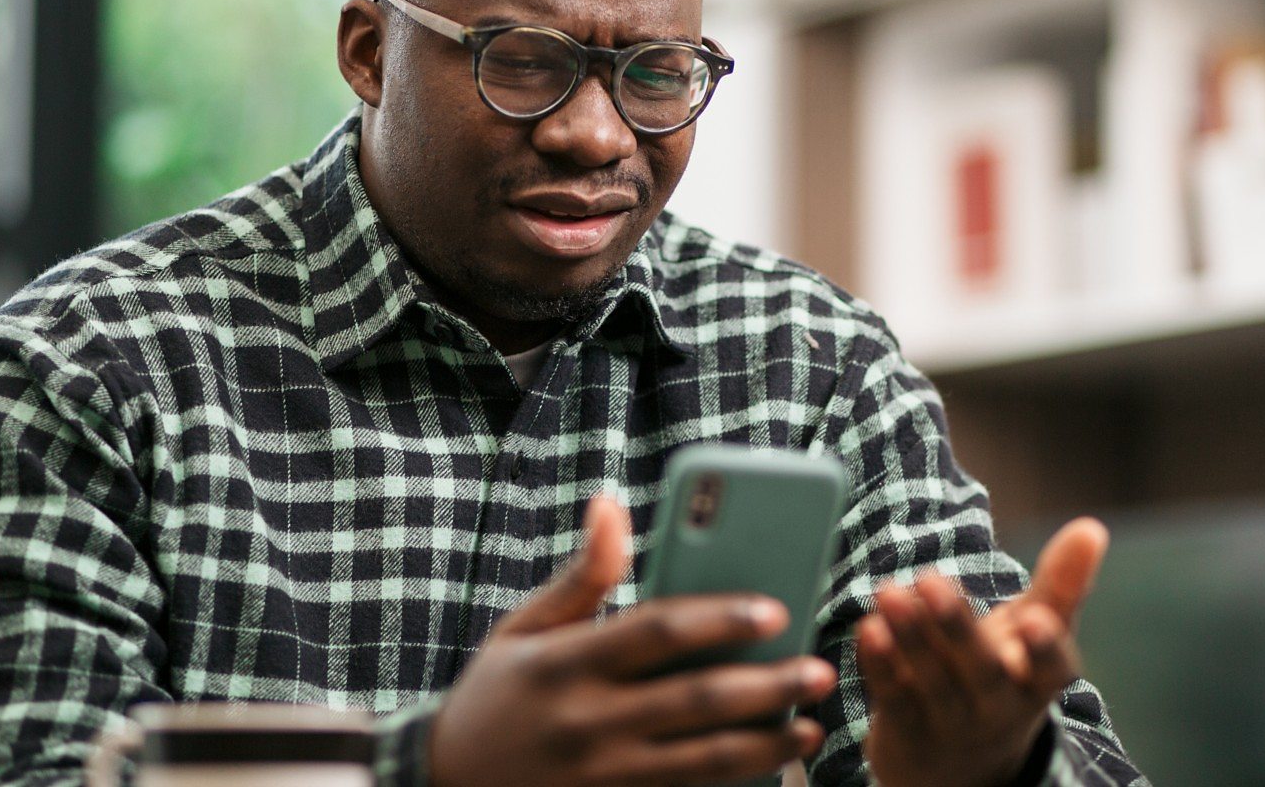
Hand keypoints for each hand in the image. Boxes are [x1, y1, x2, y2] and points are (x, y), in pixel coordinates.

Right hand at [428, 494, 836, 786]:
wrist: (445, 783)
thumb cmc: (495, 693)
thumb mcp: (523, 628)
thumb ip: (580, 575)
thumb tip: (611, 505)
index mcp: (566, 663)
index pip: (657, 631)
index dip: (719, 618)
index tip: (774, 609)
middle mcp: (587, 721)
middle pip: (693, 701)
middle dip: (765, 686)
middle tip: (820, 670)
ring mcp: (601, 774)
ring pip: (701, 761)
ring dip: (765, 743)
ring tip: (812, 725)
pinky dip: (734, 780)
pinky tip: (773, 764)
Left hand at [856, 517, 1108, 786]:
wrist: (962, 767)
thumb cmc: (1007, 676)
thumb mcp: (1037, 634)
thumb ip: (1061, 584)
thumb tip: (1092, 527)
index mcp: (1039, 682)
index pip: (1052, 668)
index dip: (1045, 646)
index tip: (1035, 618)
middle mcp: (999, 708)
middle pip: (980, 670)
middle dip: (956, 627)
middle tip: (932, 580)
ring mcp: (953, 726)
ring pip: (931, 681)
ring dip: (909, 635)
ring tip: (889, 591)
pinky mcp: (907, 735)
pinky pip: (893, 699)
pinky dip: (880, 665)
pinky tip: (869, 628)